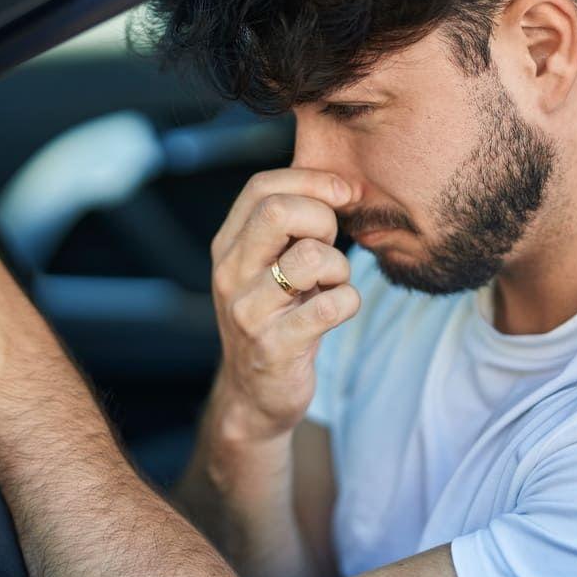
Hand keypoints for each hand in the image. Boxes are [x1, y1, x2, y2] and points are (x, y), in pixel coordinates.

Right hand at [208, 168, 360, 444]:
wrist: (254, 396)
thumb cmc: (275, 319)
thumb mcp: (268, 267)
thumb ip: (291, 227)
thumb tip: (342, 183)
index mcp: (228, 246)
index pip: (262, 186)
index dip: (312, 180)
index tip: (344, 194)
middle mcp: (229, 274)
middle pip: (279, 211)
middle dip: (323, 219)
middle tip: (331, 245)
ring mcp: (248, 312)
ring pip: (310, 257)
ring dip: (339, 266)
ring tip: (332, 284)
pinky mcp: (275, 347)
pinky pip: (330, 306)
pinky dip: (348, 301)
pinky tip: (339, 309)